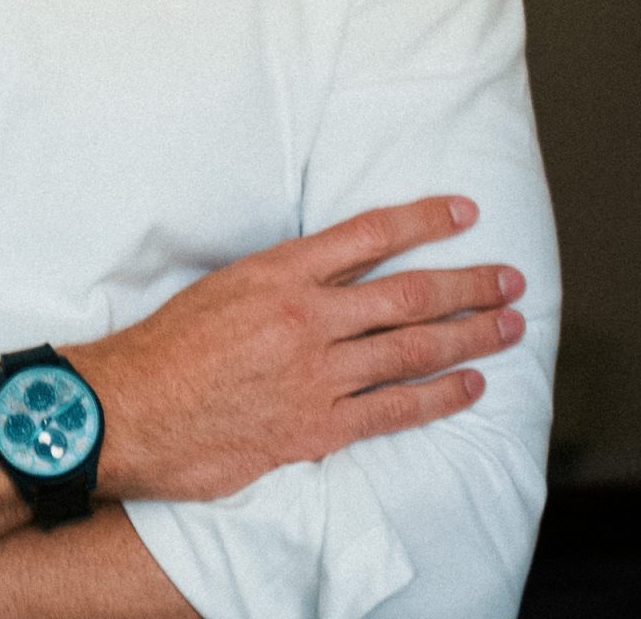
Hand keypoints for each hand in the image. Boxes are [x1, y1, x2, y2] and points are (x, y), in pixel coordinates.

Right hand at [72, 194, 524, 502]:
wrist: (129, 410)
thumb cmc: (168, 347)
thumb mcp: (223, 286)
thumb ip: (283, 280)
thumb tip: (333, 273)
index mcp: (280, 272)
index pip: (369, 234)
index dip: (425, 221)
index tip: (465, 213)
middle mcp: (306, 318)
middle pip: (409, 294)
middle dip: (468, 284)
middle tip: (511, 278)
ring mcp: (316, 375)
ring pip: (413, 349)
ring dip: (470, 337)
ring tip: (508, 326)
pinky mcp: (316, 427)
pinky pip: (395, 410)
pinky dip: (439, 397)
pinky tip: (470, 387)